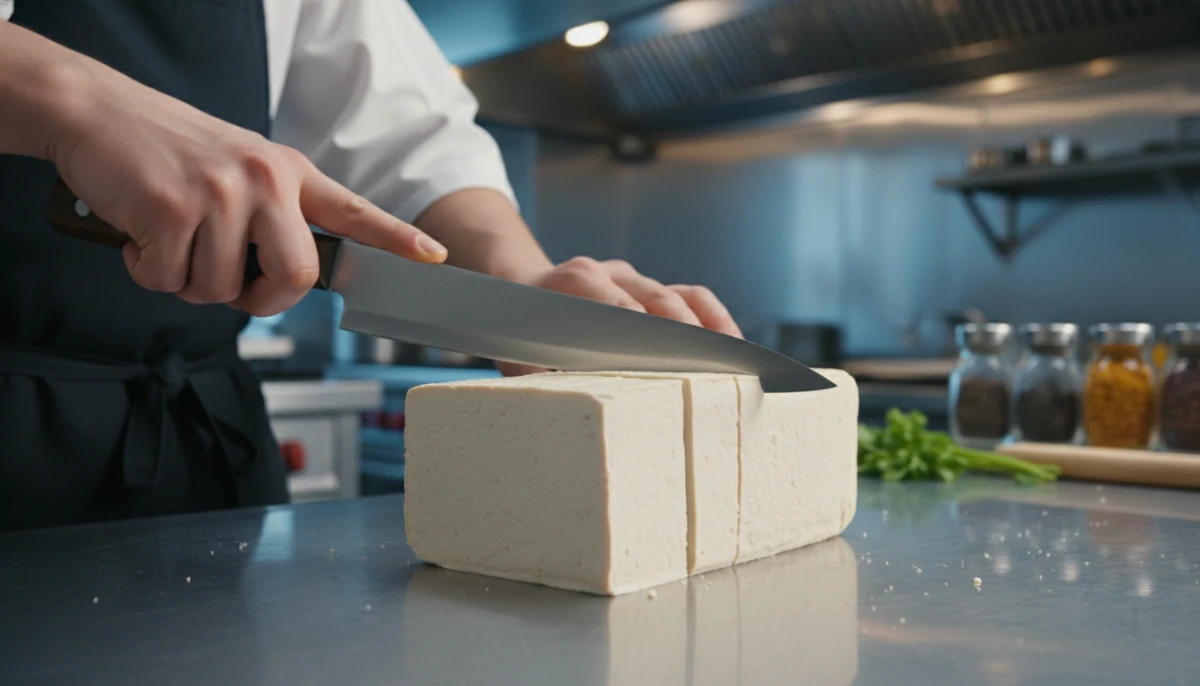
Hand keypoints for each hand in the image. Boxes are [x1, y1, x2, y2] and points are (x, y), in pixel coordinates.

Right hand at [46, 58, 446, 315]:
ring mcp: (220, 194)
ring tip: (171, 237)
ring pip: (221, 290)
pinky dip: (148, 271)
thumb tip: (283, 280)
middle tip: (229, 281)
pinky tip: (141, 234)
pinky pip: (170, 281)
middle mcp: (264, 180)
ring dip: (188, 281)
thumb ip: (272, 215)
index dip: (395, 238)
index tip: (432, 256)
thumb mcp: (239, 168)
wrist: (97, 112)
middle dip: (259, 299)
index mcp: (288, 172)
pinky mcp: (172, 209)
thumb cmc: (170, 150)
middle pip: (294, 278)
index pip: (353, 209)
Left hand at [498, 257, 741, 375]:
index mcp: (574, 284)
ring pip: (679, 297)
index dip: (652, 342)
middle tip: (713, 375)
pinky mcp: (647, 284)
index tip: (677, 370)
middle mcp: (605, 273)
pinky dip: (713, 318)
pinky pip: (689, 296)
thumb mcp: (522, 361)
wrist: (516, 291)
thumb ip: (549, 381)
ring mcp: (629, 276)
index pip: (623, 313)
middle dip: (687, 340)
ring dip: (709, 330)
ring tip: (733, 365)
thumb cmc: (522, 337)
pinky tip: (731, 346)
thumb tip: (576, 409)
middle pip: (658, 302)